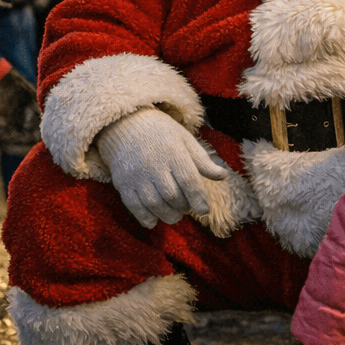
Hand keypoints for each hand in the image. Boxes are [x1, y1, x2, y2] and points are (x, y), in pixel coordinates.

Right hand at [94, 107, 228, 227]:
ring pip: (154, 204)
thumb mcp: (184, 139)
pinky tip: (154, 219)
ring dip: (168, 215)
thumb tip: (222, 176)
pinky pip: (134, 207)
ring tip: (175, 214)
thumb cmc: (160, 133)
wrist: (124, 124)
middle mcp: (153, 164)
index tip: (204, 210)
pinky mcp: (122, 183)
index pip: (188, 179)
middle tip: (187, 207)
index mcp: (172, 152)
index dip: (198, 198)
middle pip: (172, 195)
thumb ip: (202, 160)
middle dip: (184, 207)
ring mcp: (136, 175)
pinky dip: (146, 218)